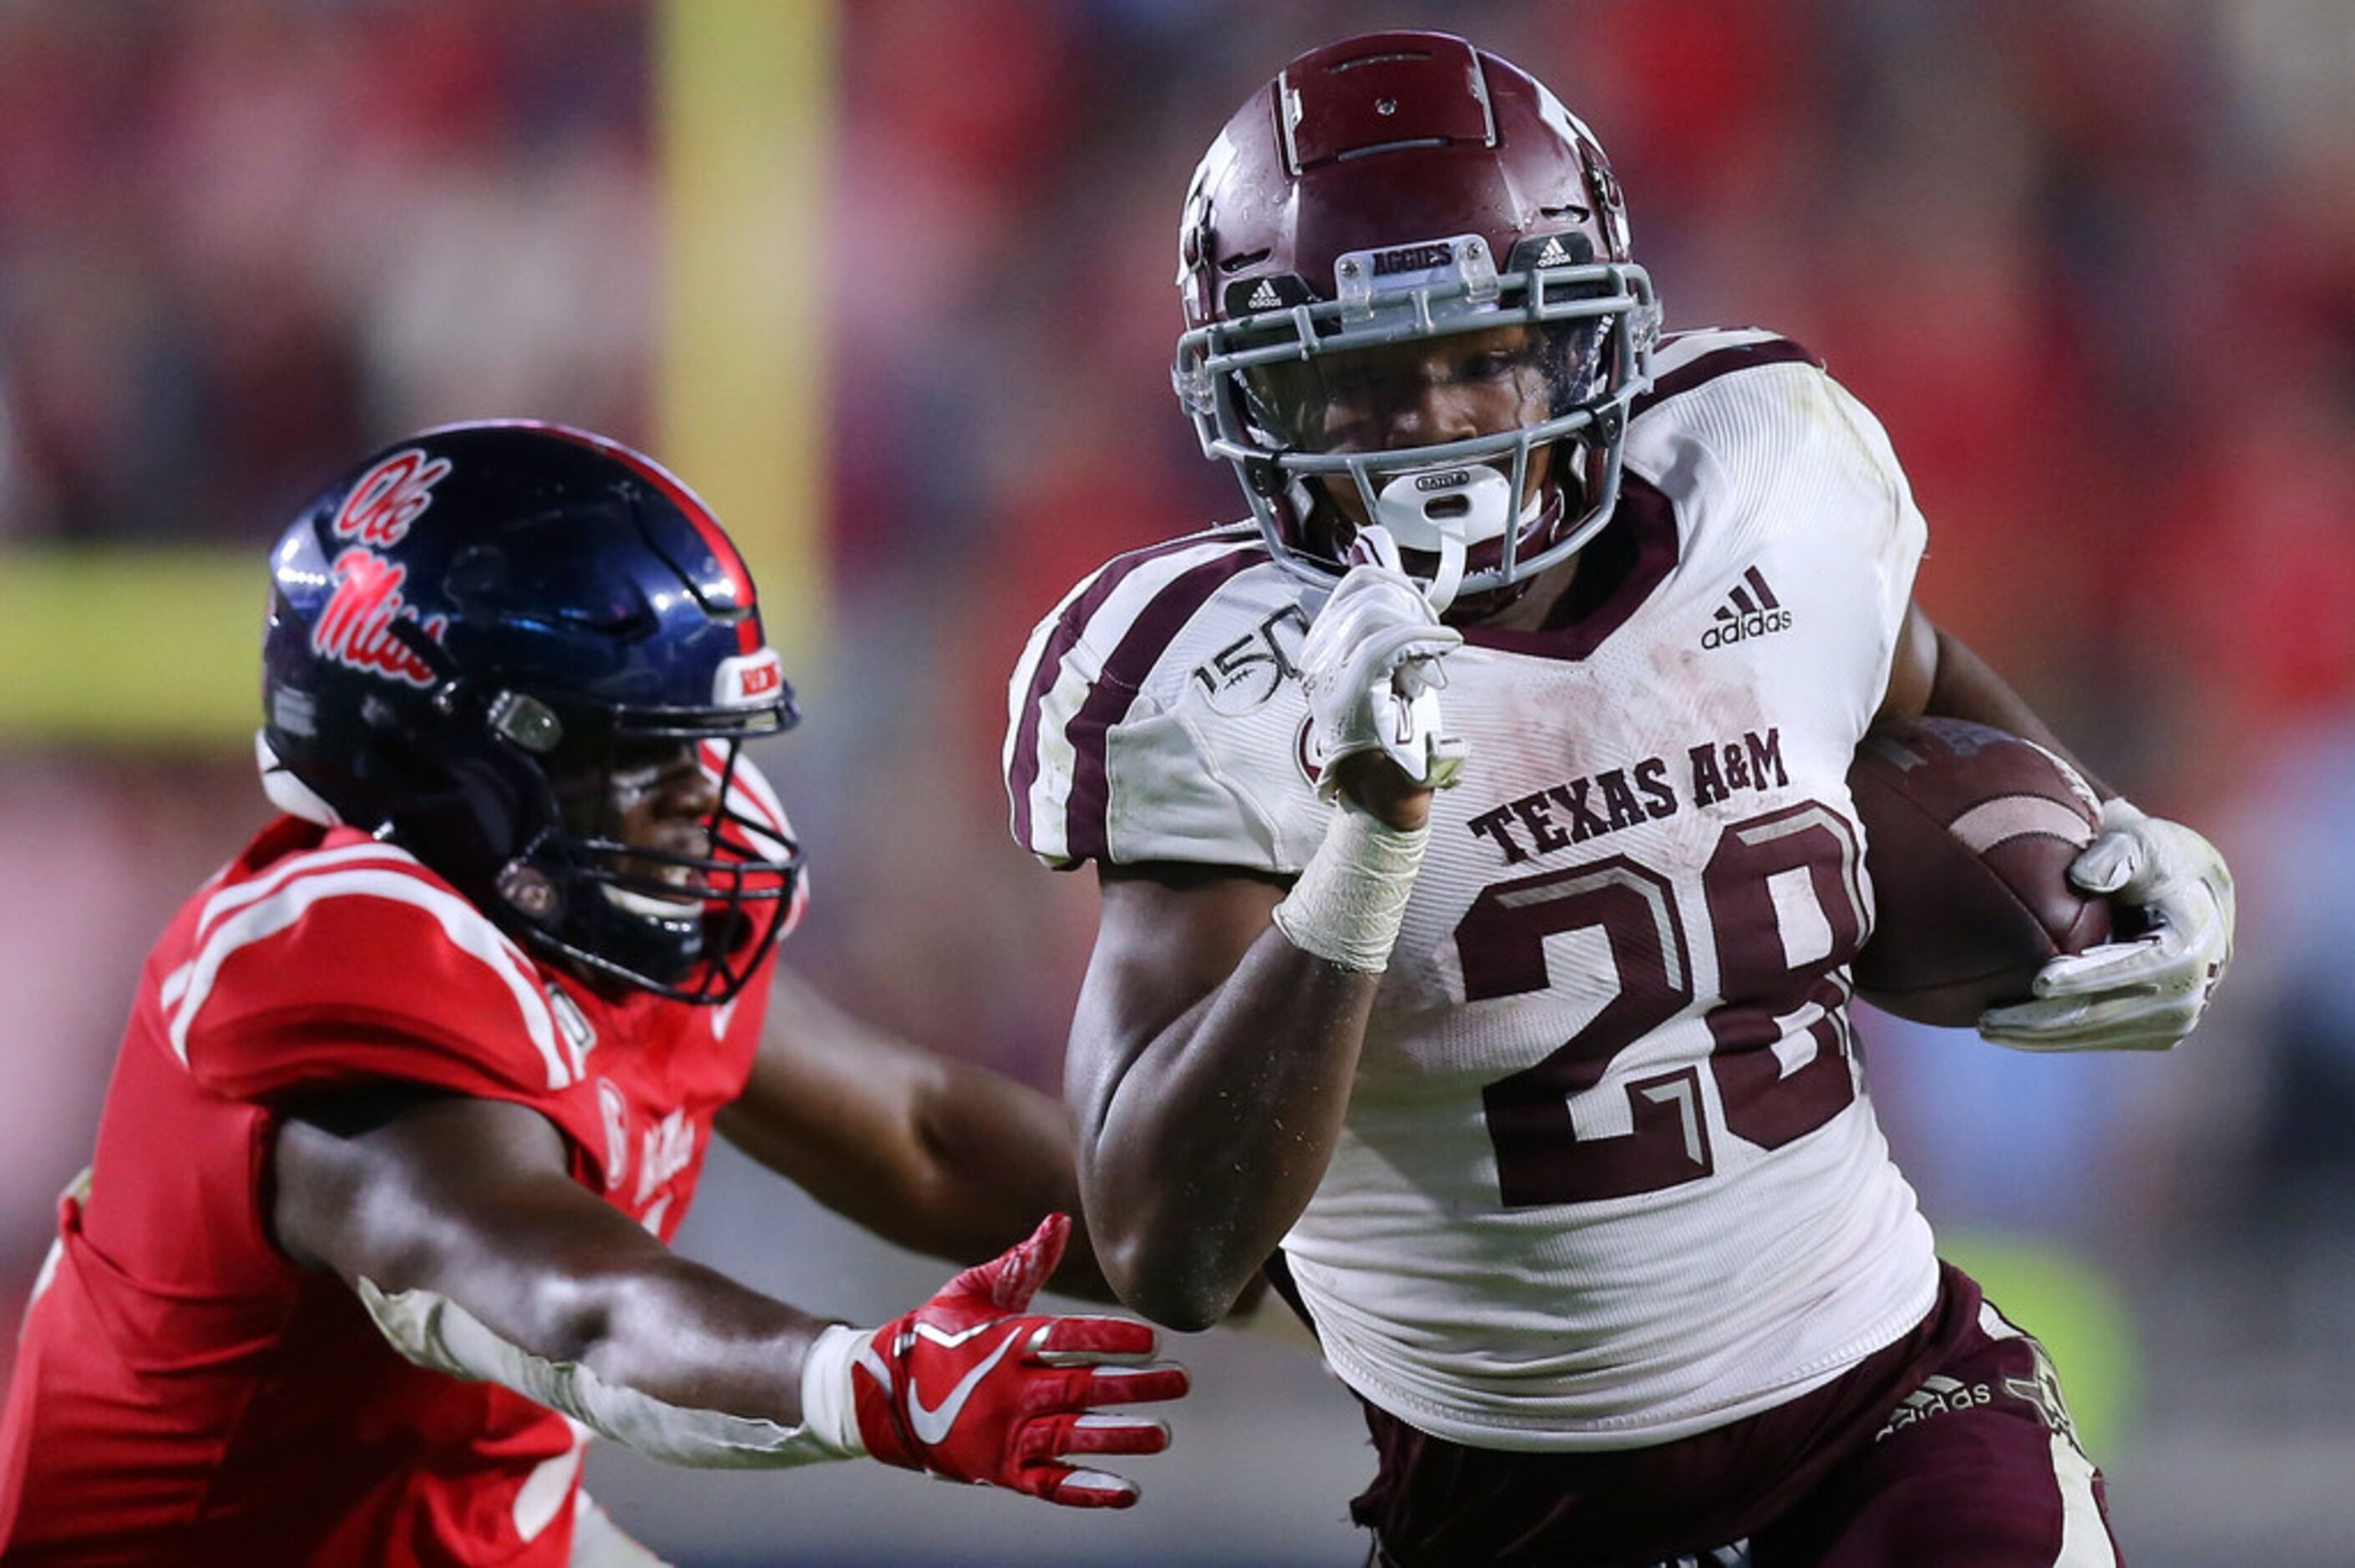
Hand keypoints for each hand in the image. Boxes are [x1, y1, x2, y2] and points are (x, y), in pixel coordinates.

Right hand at [850, 1214, 1188, 1507]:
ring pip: (1070, 1438)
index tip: (1152, 1339)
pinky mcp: (1001, 1470)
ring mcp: (1004, 1435)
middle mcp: (1007, 1391)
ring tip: (1162, 1434)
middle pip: (1080, 1390)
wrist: (882, 1396)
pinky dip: (1088, 1491)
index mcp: (1003, 1342)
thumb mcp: (971, 1290)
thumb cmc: (935, 1336)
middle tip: (1179, 1380)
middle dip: (1133, 1386)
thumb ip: (1022, 1260)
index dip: (1109, 1340)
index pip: (1065, 1340)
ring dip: (1120, 1438)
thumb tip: (1060, 1221)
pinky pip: (1049, 1484)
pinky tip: (1127, 1490)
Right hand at [1299, 526, 1466, 801]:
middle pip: (1367, 591)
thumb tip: (1378, 548)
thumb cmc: (1393, 739)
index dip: (1400, 584)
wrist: (1386, 798)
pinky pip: (1388, 641)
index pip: (1356, 584)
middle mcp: (1318, 659)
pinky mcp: (1349, 691)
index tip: (1424, 612)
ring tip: (1432, 653)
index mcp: (1324, 650)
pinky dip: (1425, 638)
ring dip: (1417, 624)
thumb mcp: (1393, 669)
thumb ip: (1388, 616)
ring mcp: (1329, 675)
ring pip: (1375, 613)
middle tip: (1432, 636)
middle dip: (1412, 602)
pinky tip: (1444, 647)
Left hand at [1979, 799, 2234, 1051]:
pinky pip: (2100, 1038)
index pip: (2128, 969)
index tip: (2036, 981)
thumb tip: (2082, 877)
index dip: (2084, 977)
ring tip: (1987, 1028)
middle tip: (1986, 1020)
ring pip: (2095, 1035)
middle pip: (2103, 1014)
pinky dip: (2056, 1037)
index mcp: (2188, 947)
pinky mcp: (2159, 1032)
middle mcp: (2188, 992)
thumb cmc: (2153, 859)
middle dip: (2042, 1021)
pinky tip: (2014, 1031)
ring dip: (2040, 1037)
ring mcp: (2176, 1019)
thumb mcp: (2141, 841)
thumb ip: (2116, 854)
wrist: (2192, 895)